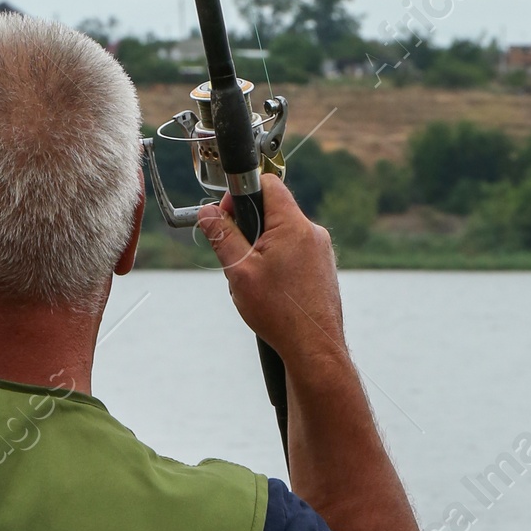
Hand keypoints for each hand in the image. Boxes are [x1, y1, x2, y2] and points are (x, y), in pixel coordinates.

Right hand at [198, 177, 346, 367]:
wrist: (314, 347)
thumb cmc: (280, 312)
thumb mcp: (239, 271)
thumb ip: (222, 236)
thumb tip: (207, 212)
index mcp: (293, 225)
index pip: (267, 183)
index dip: (240, 195)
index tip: (226, 218)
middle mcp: (312, 232)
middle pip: (273, 209)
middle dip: (248, 226)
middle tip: (236, 255)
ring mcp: (320, 250)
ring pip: (282, 233)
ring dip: (262, 247)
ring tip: (254, 278)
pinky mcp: (322, 267)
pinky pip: (294, 250)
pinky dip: (277, 261)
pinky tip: (271, 288)